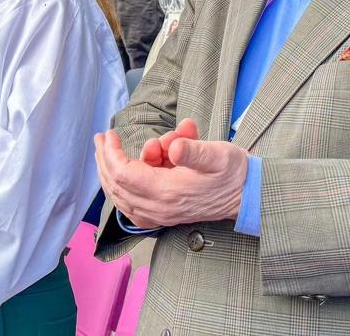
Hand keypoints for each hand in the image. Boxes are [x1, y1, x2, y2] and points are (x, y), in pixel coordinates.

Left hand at [94, 126, 247, 228]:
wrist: (249, 196)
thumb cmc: (233, 172)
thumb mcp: (218, 154)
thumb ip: (194, 150)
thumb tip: (174, 147)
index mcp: (168, 192)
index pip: (124, 174)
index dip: (112, 153)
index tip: (111, 134)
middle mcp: (160, 208)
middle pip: (117, 186)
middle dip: (104, 160)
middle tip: (101, 138)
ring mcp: (160, 215)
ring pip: (121, 197)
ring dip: (110, 173)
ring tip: (106, 150)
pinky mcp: (164, 216)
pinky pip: (131, 206)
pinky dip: (121, 188)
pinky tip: (120, 174)